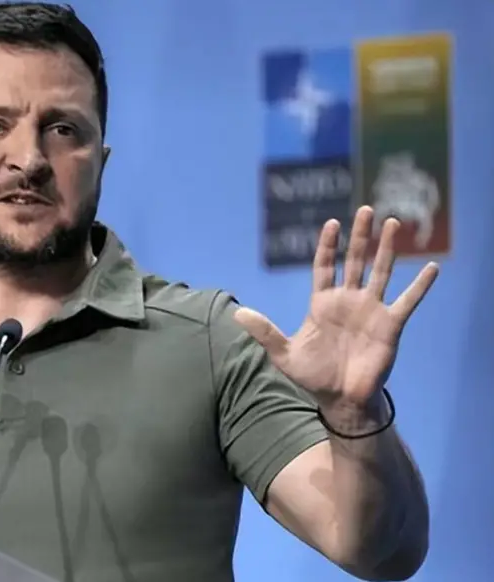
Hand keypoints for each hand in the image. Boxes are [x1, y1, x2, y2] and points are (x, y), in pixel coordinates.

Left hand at [234, 206, 438, 409]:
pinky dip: (420, 285)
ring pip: (381, 271)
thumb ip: (264, 331)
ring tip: (394, 222)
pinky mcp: (390, 325)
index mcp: (322, 303)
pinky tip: (432, 266)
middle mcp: (348, 301)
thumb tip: (237, 313)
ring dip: (387, 248)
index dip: (328, 245)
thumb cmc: (313, 376)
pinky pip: (407, 300)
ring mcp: (371, 310)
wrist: (340, 400)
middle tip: (365, 209)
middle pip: (356, 260)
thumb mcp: (283, 354)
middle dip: (360, 236)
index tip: (331, 223)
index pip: (325, 266)